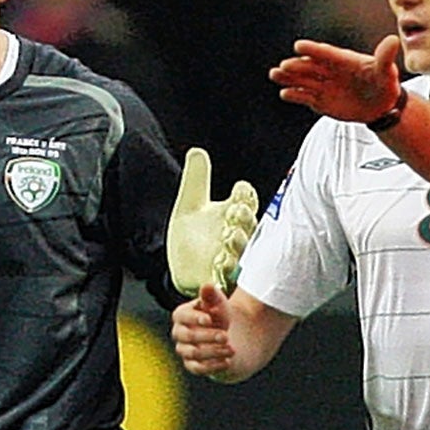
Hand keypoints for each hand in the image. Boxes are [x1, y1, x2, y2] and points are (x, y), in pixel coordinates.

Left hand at [166, 146, 256, 295]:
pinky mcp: (220, 279)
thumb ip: (196, 178)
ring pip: (241, 249)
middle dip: (242, 217)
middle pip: (247, 223)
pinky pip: (228, 276)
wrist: (182, 268)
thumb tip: (196, 151)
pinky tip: (220, 262)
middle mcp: (237, 235)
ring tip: (228, 237)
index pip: (245, 198)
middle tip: (234, 213)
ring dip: (237, 242)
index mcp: (233, 213)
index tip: (239, 191)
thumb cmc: (194, 236)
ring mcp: (231, 258)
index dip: (243, 194)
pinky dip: (225, 270)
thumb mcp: (190, 203)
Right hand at [170, 281, 235, 376]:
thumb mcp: (218, 303)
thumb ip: (212, 295)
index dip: (194, 318)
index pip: (181, 316)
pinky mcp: (192, 365)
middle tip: (226, 336)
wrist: (226, 335)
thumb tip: (207, 286)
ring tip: (232, 349)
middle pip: (188, 336)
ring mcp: (184, 350)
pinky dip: (213, 366)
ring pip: (194, 353)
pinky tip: (227, 362)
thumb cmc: (218, 315)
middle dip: (207, 336)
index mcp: (181, 315)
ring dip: (214, 351)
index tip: (209, 319)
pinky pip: (198, 368)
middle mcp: (179, 333)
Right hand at [269, 33, 401, 123]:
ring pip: (303, 80)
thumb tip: (393, 40)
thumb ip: (385, 57)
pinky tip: (284, 93)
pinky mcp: (320, 100)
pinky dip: (295, 95)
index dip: (313, 50)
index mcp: (343, 60)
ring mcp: (323, 85)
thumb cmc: (384, 83)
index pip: (326, 53)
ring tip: (274, 75)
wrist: (381, 106)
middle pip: (310, 66)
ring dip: (288, 77)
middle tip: (284, 66)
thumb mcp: (386, 71)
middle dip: (296, 66)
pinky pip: (305, 97)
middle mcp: (330, 71)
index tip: (299, 46)